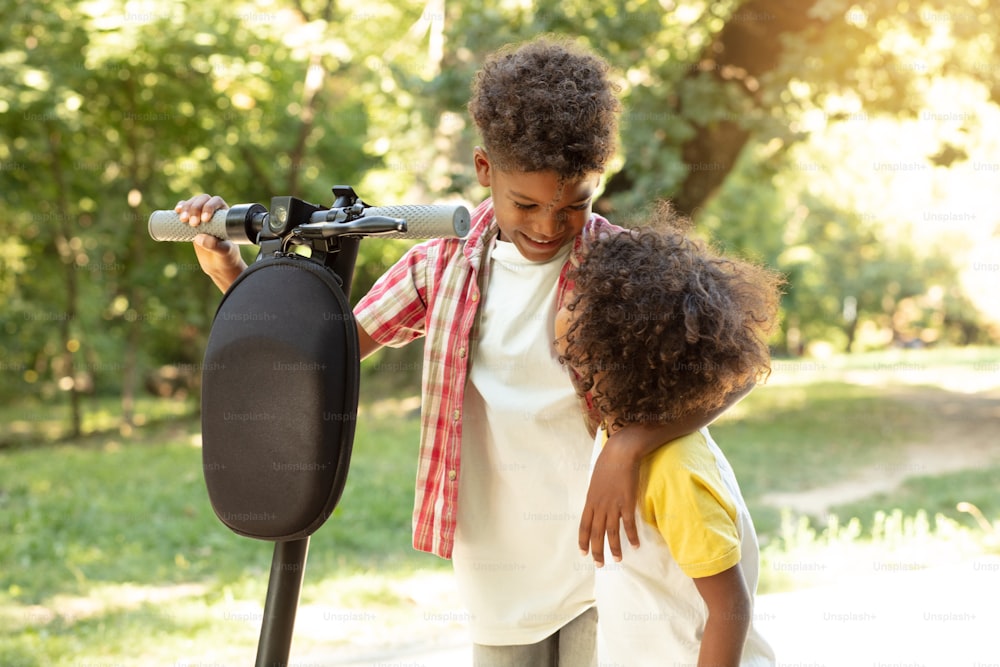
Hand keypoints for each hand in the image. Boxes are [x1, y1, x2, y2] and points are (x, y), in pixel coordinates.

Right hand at [175, 194, 245, 291]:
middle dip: (195, 208)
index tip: (205, 220)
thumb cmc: (226, 257)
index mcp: (225, 215)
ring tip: (183, 220)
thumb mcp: (223, 252)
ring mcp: (202, 216)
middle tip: (193, 224)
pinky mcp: (192, 222)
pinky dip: (181, 208)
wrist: (219, 264)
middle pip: (203, 200)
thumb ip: (214, 245)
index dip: (209, 206)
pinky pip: (185, 209)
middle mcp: (214, 212)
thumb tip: (199, 237)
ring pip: (193, 203)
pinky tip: (177, 211)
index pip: (216, 202)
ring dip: (186, 208)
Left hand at [578, 429, 641, 566]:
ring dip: (614, 548)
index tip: (583, 553)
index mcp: (590, 501)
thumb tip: (596, 505)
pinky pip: (629, 524)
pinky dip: (632, 536)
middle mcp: (599, 506)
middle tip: (599, 564)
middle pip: (596, 533)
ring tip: (618, 559)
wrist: (620, 453)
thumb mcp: (595, 481)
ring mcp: (613, 505)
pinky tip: (635, 545)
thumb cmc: (608, 463)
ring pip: (612, 533)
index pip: (583, 526)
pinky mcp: (627, 503)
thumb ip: (595, 496)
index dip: (583, 541)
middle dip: (597, 551)